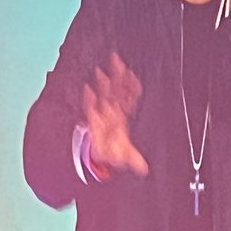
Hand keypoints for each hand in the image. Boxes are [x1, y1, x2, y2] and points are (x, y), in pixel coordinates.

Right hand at [82, 51, 147, 177]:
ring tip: (101, 72)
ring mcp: (101, 112)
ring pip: (102, 94)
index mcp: (123, 114)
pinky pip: (89, 106)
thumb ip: (134, 159)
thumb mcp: (127, 154)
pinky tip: (87, 90)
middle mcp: (113, 110)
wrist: (101, 154)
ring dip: (102, 84)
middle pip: (116, 90)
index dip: (131, 87)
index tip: (132, 75)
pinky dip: (88, 99)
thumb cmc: (115, 147)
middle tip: (117, 60)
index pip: (129, 97)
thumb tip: (143, 169)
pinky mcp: (91, 117)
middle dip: (116, 76)